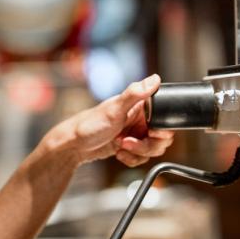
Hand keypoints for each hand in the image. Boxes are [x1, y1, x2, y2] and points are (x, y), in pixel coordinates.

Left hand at [49, 74, 175, 166]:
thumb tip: (155, 79)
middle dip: (147, 146)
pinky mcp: (130, 146)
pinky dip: (132, 159)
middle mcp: (140, 119)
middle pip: (162, 139)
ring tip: (121, 146)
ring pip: (152, 150)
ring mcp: (135, 134)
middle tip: (129, 143)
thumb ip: (135, 94)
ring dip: (137, 153)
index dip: (162, 131)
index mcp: (140, 106)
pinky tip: (119, 153)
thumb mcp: (114, 109)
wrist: (74, 146)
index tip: (151, 134)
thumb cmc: (89, 125)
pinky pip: (142, 158)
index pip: (165, 120)